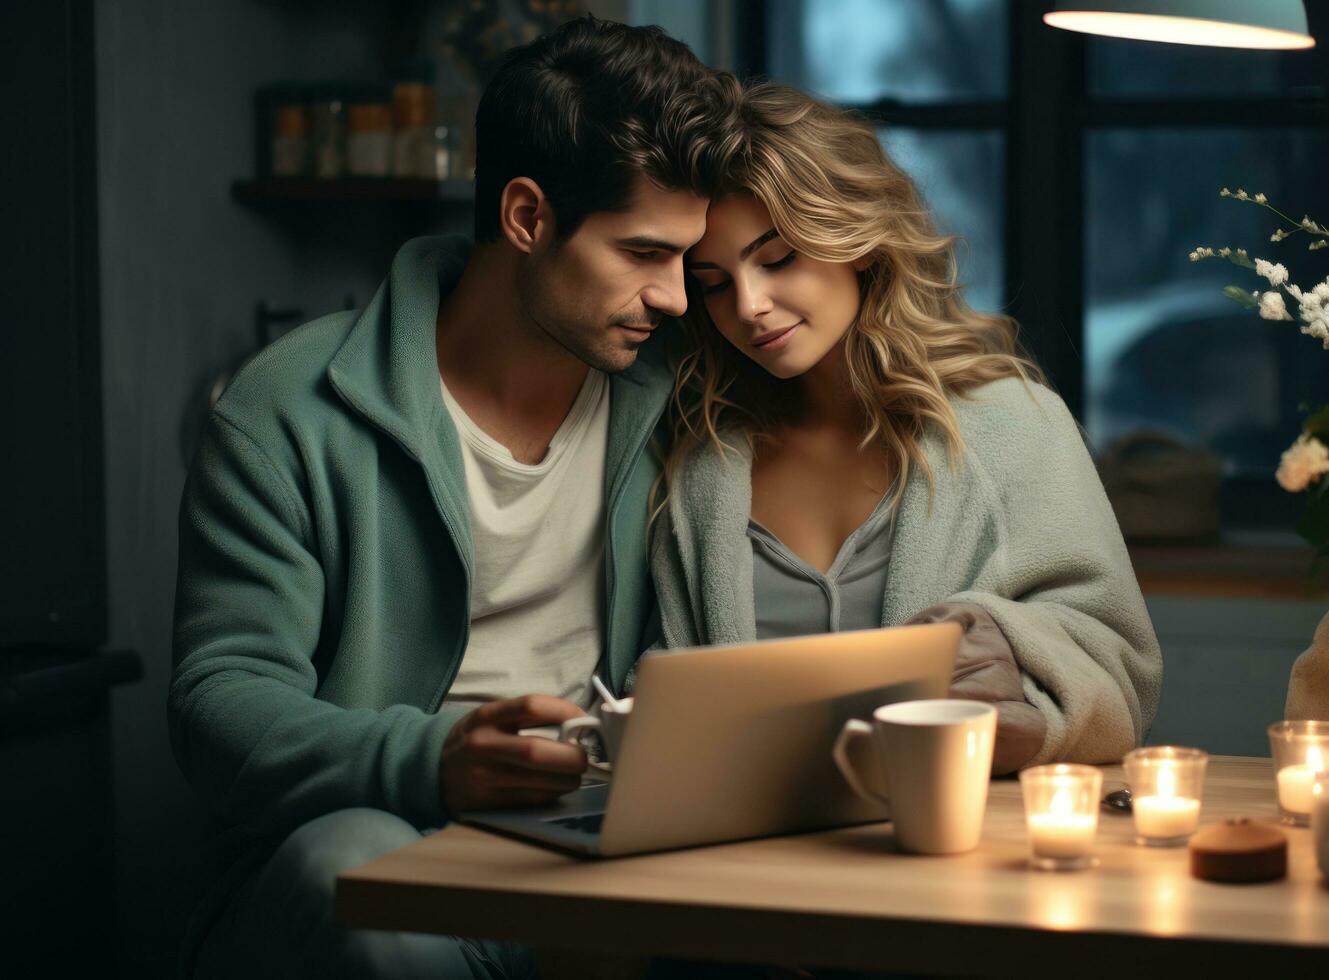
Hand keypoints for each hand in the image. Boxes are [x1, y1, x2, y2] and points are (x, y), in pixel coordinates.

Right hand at [440, 694, 588, 813]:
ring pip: (538, 781)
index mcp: (486, 716)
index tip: (582, 719)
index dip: (565, 711)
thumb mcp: (491, 717)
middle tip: (584, 757)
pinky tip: (555, 787)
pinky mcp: (486, 804)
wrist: (431, 769)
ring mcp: (483, 777)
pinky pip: (531, 800)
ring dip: (568, 779)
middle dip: (571, 756)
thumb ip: (528, 718)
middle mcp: (482, 745)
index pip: (531, 706)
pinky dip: (552, 794)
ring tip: (574, 774)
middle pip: (537, 751)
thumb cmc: (475, 740)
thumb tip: (578, 723)